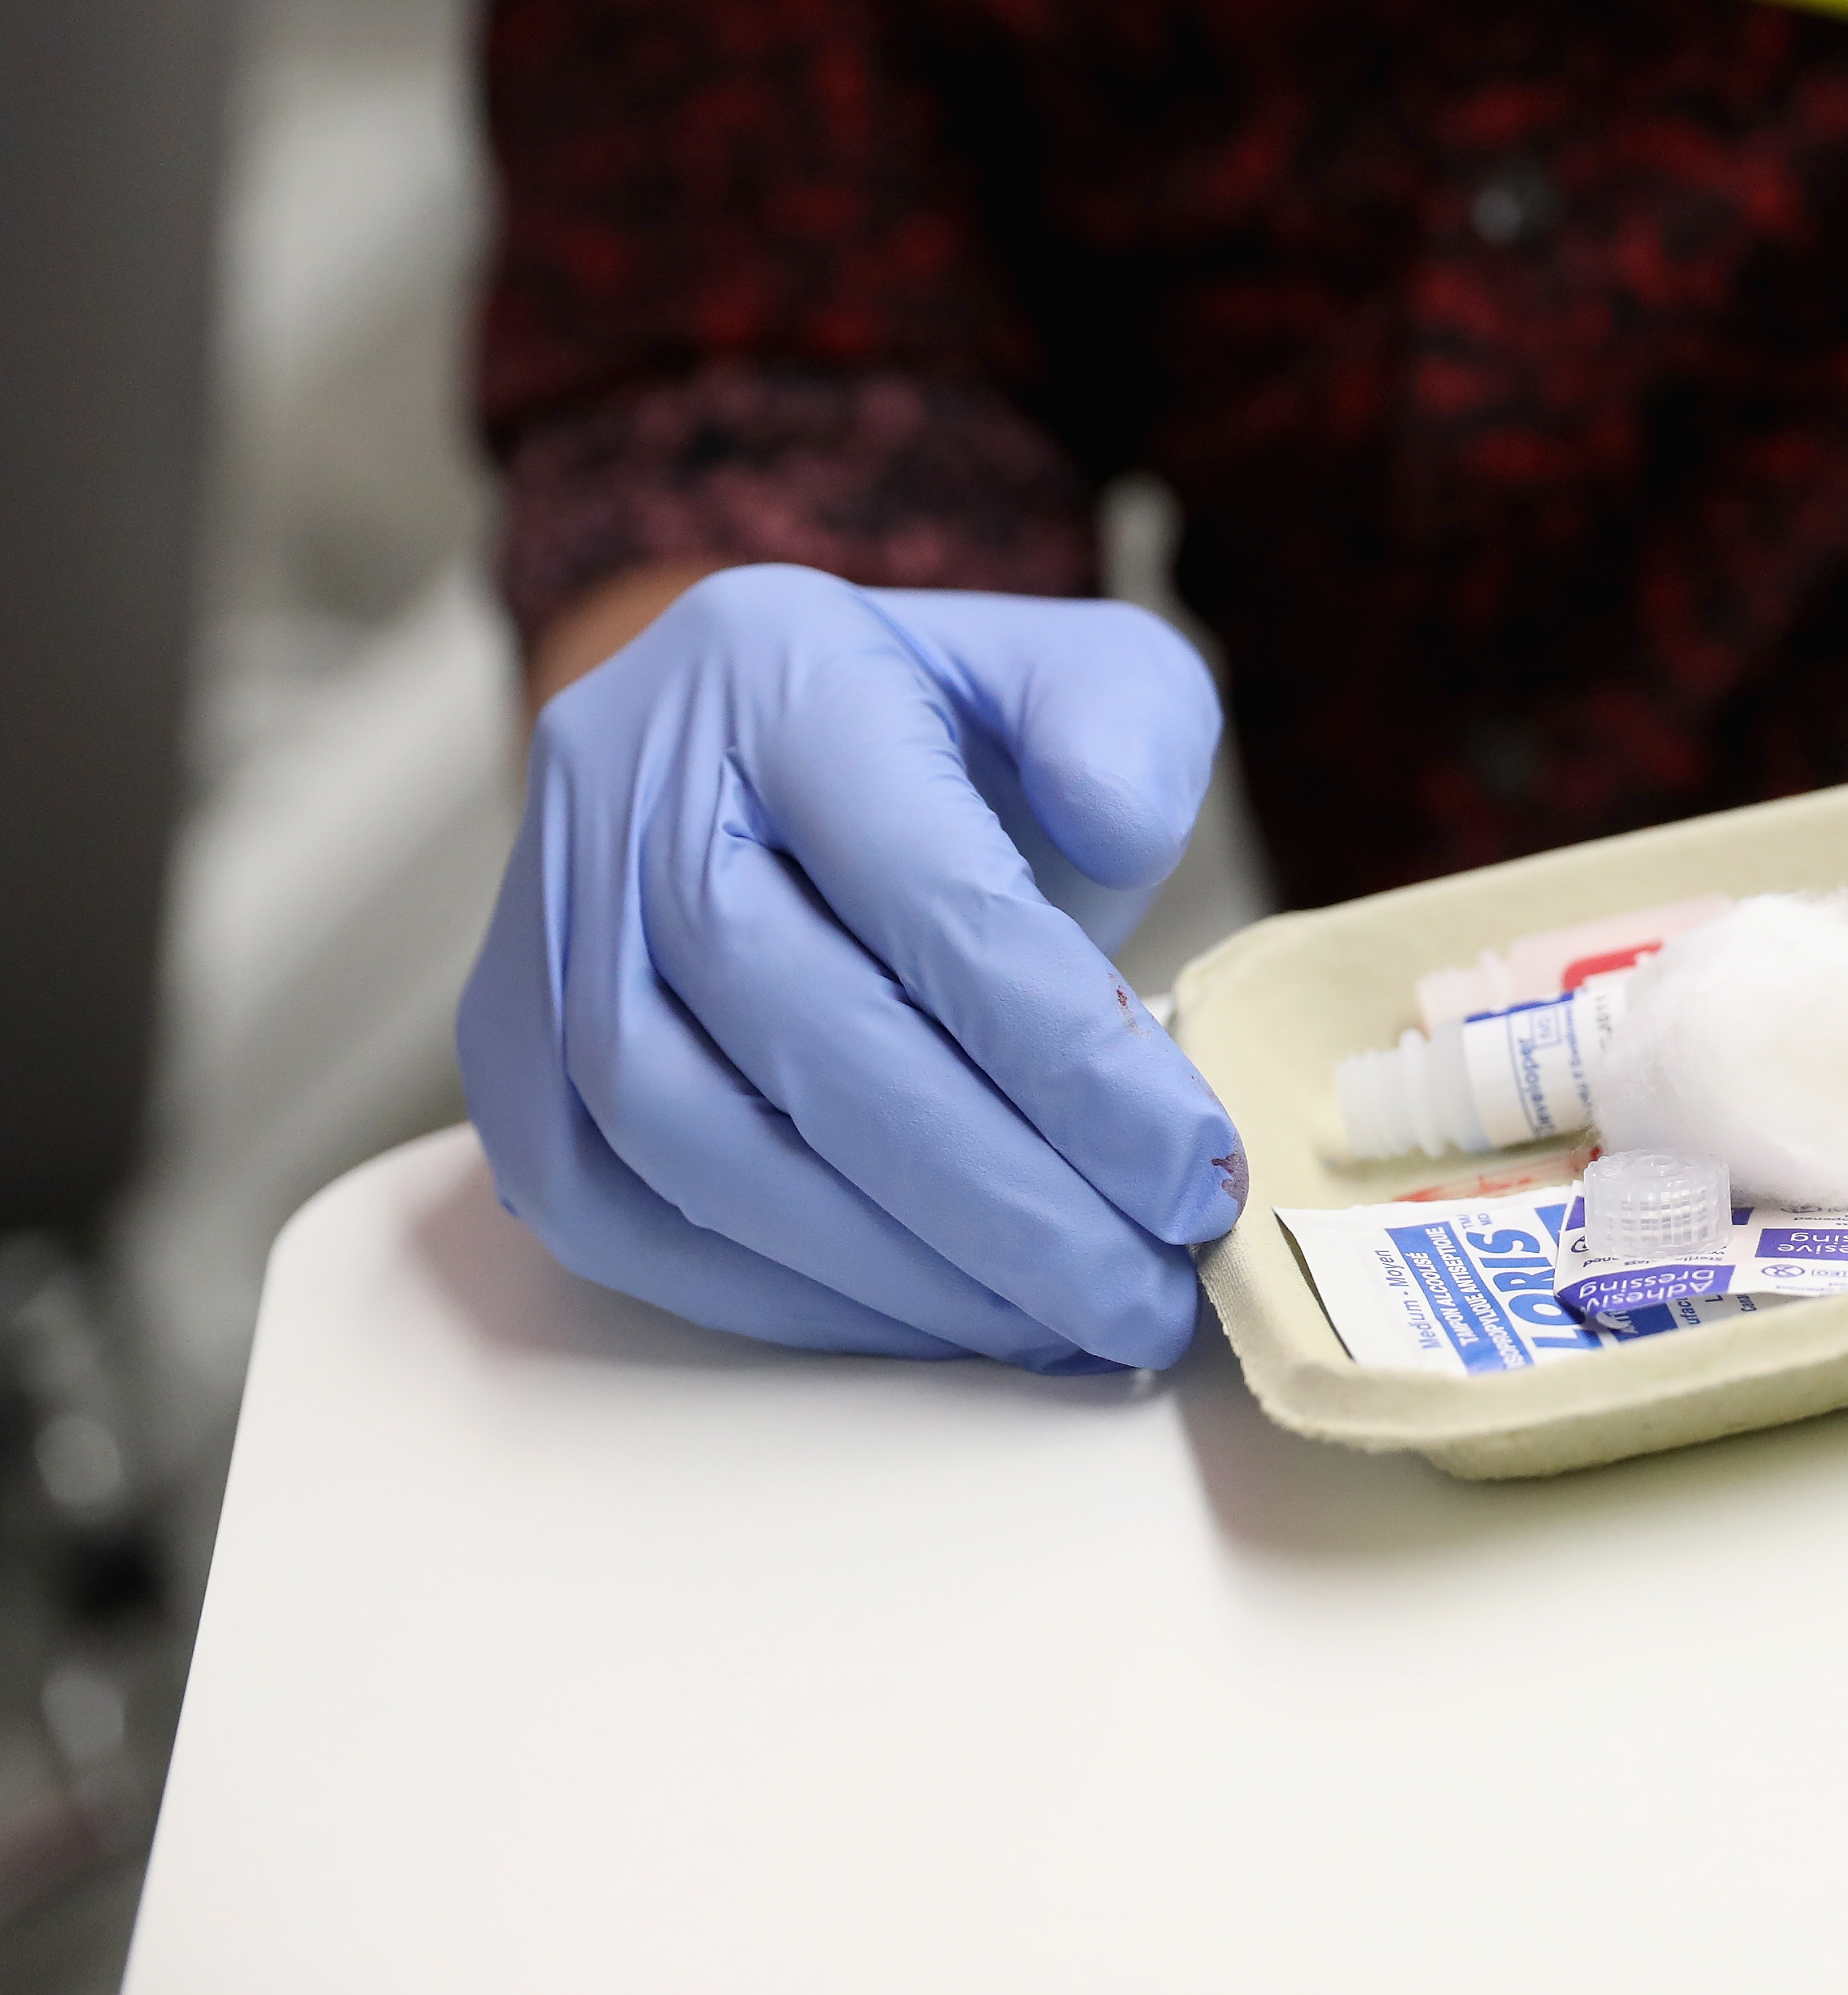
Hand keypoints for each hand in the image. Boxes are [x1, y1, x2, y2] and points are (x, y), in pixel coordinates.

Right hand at [458, 566, 1240, 1369]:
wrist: (764, 746)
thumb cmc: (951, 734)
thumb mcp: (1081, 672)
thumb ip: (1129, 726)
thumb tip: (1119, 830)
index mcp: (779, 672)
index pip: (925, 889)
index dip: (1069, 1055)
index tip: (1197, 1171)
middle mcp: (625, 788)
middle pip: (806, 1027)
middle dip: (998, 1195)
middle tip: (1142, 1294)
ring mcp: (543, 925)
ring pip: (694, 1138)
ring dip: (893, 1267)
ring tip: (1058, 1322)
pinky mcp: (504, 1054)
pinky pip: (619, 1213)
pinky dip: (779, 1293)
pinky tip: (927, 1320)